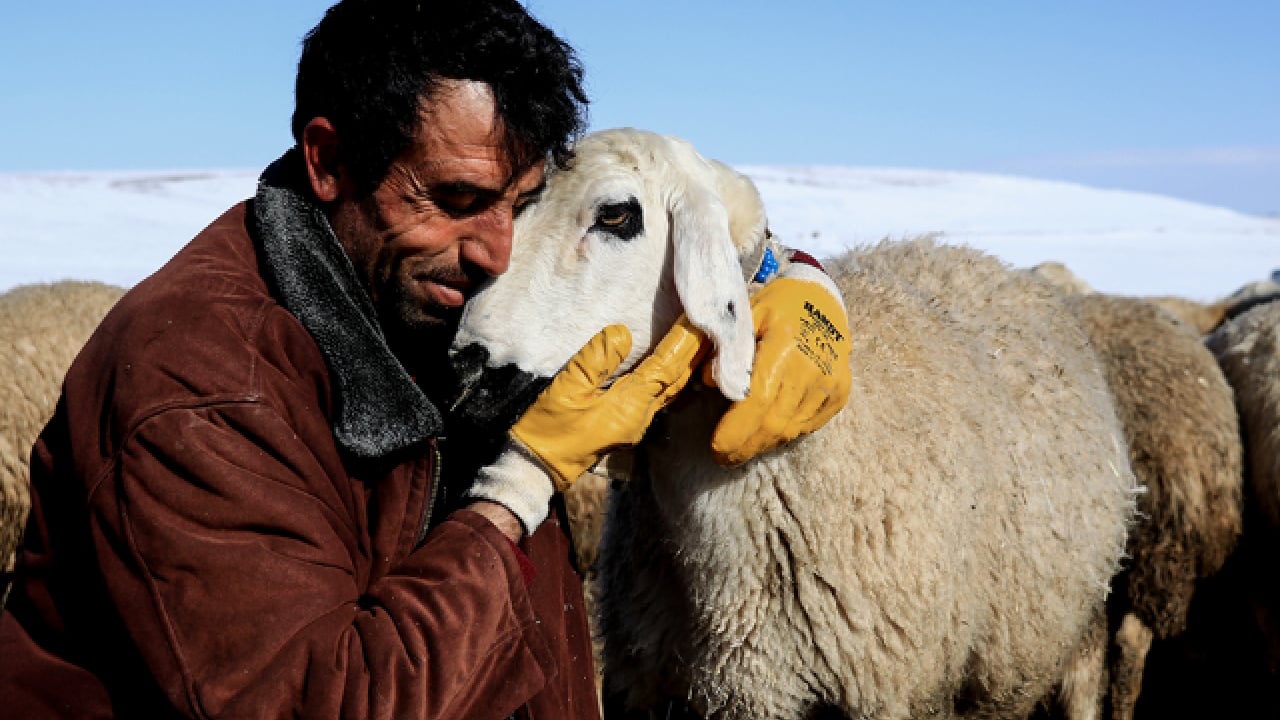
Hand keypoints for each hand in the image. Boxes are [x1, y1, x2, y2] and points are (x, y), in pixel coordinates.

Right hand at [513, 317, 707, 490]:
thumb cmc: (548, 430)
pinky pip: (659, 396)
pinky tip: (674, 364)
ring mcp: (636, 423)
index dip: (684, 341)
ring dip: (687, 363)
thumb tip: (623, 333)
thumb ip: (596, 359)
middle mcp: (641, 417)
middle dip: (695, 350)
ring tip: (699, 338)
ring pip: (672, 389)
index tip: (698, 316)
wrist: (537, 468)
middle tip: (711, 322)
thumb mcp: (567, 388)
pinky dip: (671, 375)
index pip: (666, 367)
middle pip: (678, 379)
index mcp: (630, 407)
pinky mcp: (627, 425)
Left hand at [708, 276, 851, 465]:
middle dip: (745, 446)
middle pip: (774, 423)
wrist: (822, 298)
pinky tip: (768, 433)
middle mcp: (812, 368)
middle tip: (724, 457)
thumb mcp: (745, 317)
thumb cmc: (776, 307)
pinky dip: (785, 433)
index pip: (758, 400)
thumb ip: (726, 350)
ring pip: (791, 429)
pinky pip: (809, 425)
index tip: (717, 447)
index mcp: (784, 346)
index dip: (736, 429)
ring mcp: (830, 382)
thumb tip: (707, 383)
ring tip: (742, 446)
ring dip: (763, 443)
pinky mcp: (840, 392)